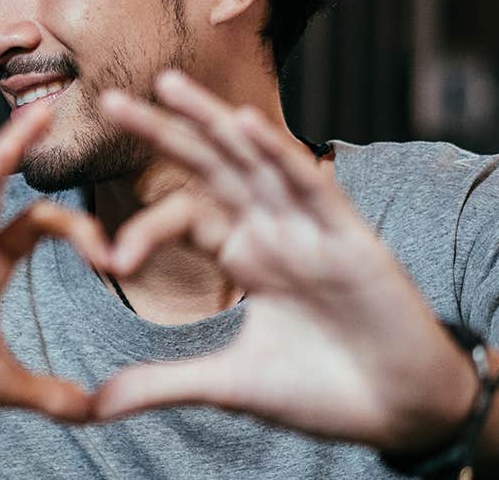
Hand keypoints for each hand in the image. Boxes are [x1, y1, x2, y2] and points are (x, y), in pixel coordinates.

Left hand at [91, 71, 477, 451]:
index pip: (185, 216)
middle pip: (210, 168)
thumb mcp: (230, 385)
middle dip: (164, 133)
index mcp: (247, 256)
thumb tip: (97, 406)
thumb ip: (163, 383)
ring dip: (213, 121)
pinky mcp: (351, 240)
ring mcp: (311, 230)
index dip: (145, 229)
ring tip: (168, 85)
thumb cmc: (324, 391)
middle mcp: (274, 231)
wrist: (401, 413)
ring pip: (254, 160)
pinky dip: (279, 155)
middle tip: (110, 102)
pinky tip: (246, 123)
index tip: (108, 261)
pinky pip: (310, 187)